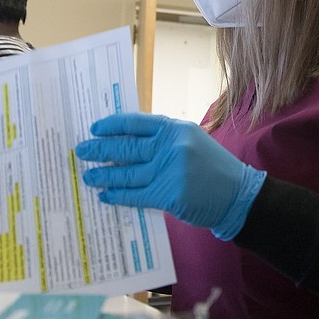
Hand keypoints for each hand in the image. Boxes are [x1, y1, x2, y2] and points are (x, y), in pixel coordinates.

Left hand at [75, 113, 265, 239]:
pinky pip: (135, 195)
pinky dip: (118, 196)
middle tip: (81, 151)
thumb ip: (163, 139)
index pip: (135, 122)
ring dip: (103, 175)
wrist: (238, 194)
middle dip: (100, 150)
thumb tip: (125, 142)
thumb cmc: (213, 167)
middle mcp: (170, 147)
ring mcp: (169, 171)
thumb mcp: (191, 140)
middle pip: (126, 148)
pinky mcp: (168, 195)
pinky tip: (104, 195)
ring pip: (127, 173)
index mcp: (174, 129)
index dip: (112, 125)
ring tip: (87, 175)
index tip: (94, 128)